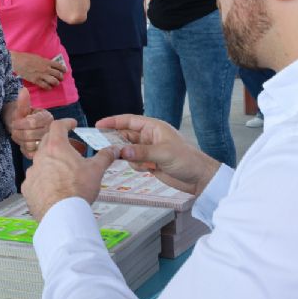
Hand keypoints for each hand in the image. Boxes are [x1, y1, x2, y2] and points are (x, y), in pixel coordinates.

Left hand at [4, 88, 53, 158]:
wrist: (25, 128)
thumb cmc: (23, 117)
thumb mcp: (21, 110)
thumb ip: (23, 102)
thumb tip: (23, 90)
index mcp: (47, 117)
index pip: (32, 123)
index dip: (19, 124)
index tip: (14, 123)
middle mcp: (50, 129)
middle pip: (30, 135)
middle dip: (18, 134)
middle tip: (14, 132)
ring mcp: (48, 142)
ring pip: (30, 145)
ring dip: (20, 142)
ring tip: (18, 137)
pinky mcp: (43, 152)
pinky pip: (31, 154)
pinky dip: (24, 150)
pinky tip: (23, 144)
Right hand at [11, 51, 64, 89]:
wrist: (17, 61)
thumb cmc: (25, 57)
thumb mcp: (38, 57)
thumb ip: (44, 62)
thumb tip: (49, 65)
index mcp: (46, 61)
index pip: (59, 66)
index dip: (63, 69)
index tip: (64, 71)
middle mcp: (46, 69)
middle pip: (58, 74)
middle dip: (61, 77)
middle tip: (61, 78)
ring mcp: (41, 75)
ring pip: (54, 81)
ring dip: (56, 83)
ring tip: (56, 83)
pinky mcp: (36, 81)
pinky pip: (45, 86)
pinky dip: (49, 87)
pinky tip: (49, 87)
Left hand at [21, 119, 117, 219]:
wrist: (62, 215)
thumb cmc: (77, 190)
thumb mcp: (96, 170)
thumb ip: (105, 157)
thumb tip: (113, 150)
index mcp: (56, 147)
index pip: (57, 126)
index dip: (66, 123)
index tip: (72, 124)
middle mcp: (40, 157)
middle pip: (47, 142)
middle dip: (60, 142)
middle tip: (73, 150)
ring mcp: (32, 173)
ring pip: (41, 161)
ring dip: (52, 162)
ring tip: (65, 171)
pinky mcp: (28, 188)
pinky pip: (35, 179)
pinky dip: (44, 179)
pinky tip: (54, 187)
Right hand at [95, 114, 221, 195]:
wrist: (199, 178)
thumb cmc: (187, 160)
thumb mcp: (163, 153)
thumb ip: (141, 152)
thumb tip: (121, 152)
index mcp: (154, 127)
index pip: (129, 121)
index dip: (113, 122)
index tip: (98, 125)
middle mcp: (149, 137)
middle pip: (125, 135)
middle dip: (116, 141)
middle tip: (103, 147)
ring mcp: (148, 150)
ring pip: (127, 150)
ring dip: (127, 156)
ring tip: (136, 162)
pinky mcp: (149, 163)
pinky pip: (133, 161)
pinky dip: (135, 165)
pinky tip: (147, 169)